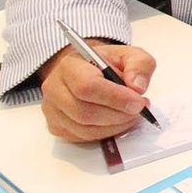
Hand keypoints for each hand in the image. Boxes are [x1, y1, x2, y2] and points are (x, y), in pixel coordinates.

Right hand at [39, 42, 156, 142]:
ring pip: (84, 129)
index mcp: (70, 66)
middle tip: (139, 110)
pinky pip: (83, 137)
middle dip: (118, 115)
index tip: (137, 102)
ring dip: (115, 126)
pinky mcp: (56, 127)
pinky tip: (118, 121)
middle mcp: (55, 88)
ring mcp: (52, 110)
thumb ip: (139, 65)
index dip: (115, 98)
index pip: (87, 86)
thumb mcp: (129, 55)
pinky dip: (106, 133)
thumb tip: (137, 87)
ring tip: (132, 114)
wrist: (87, 70)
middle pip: (85, 112)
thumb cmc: (107, 63)